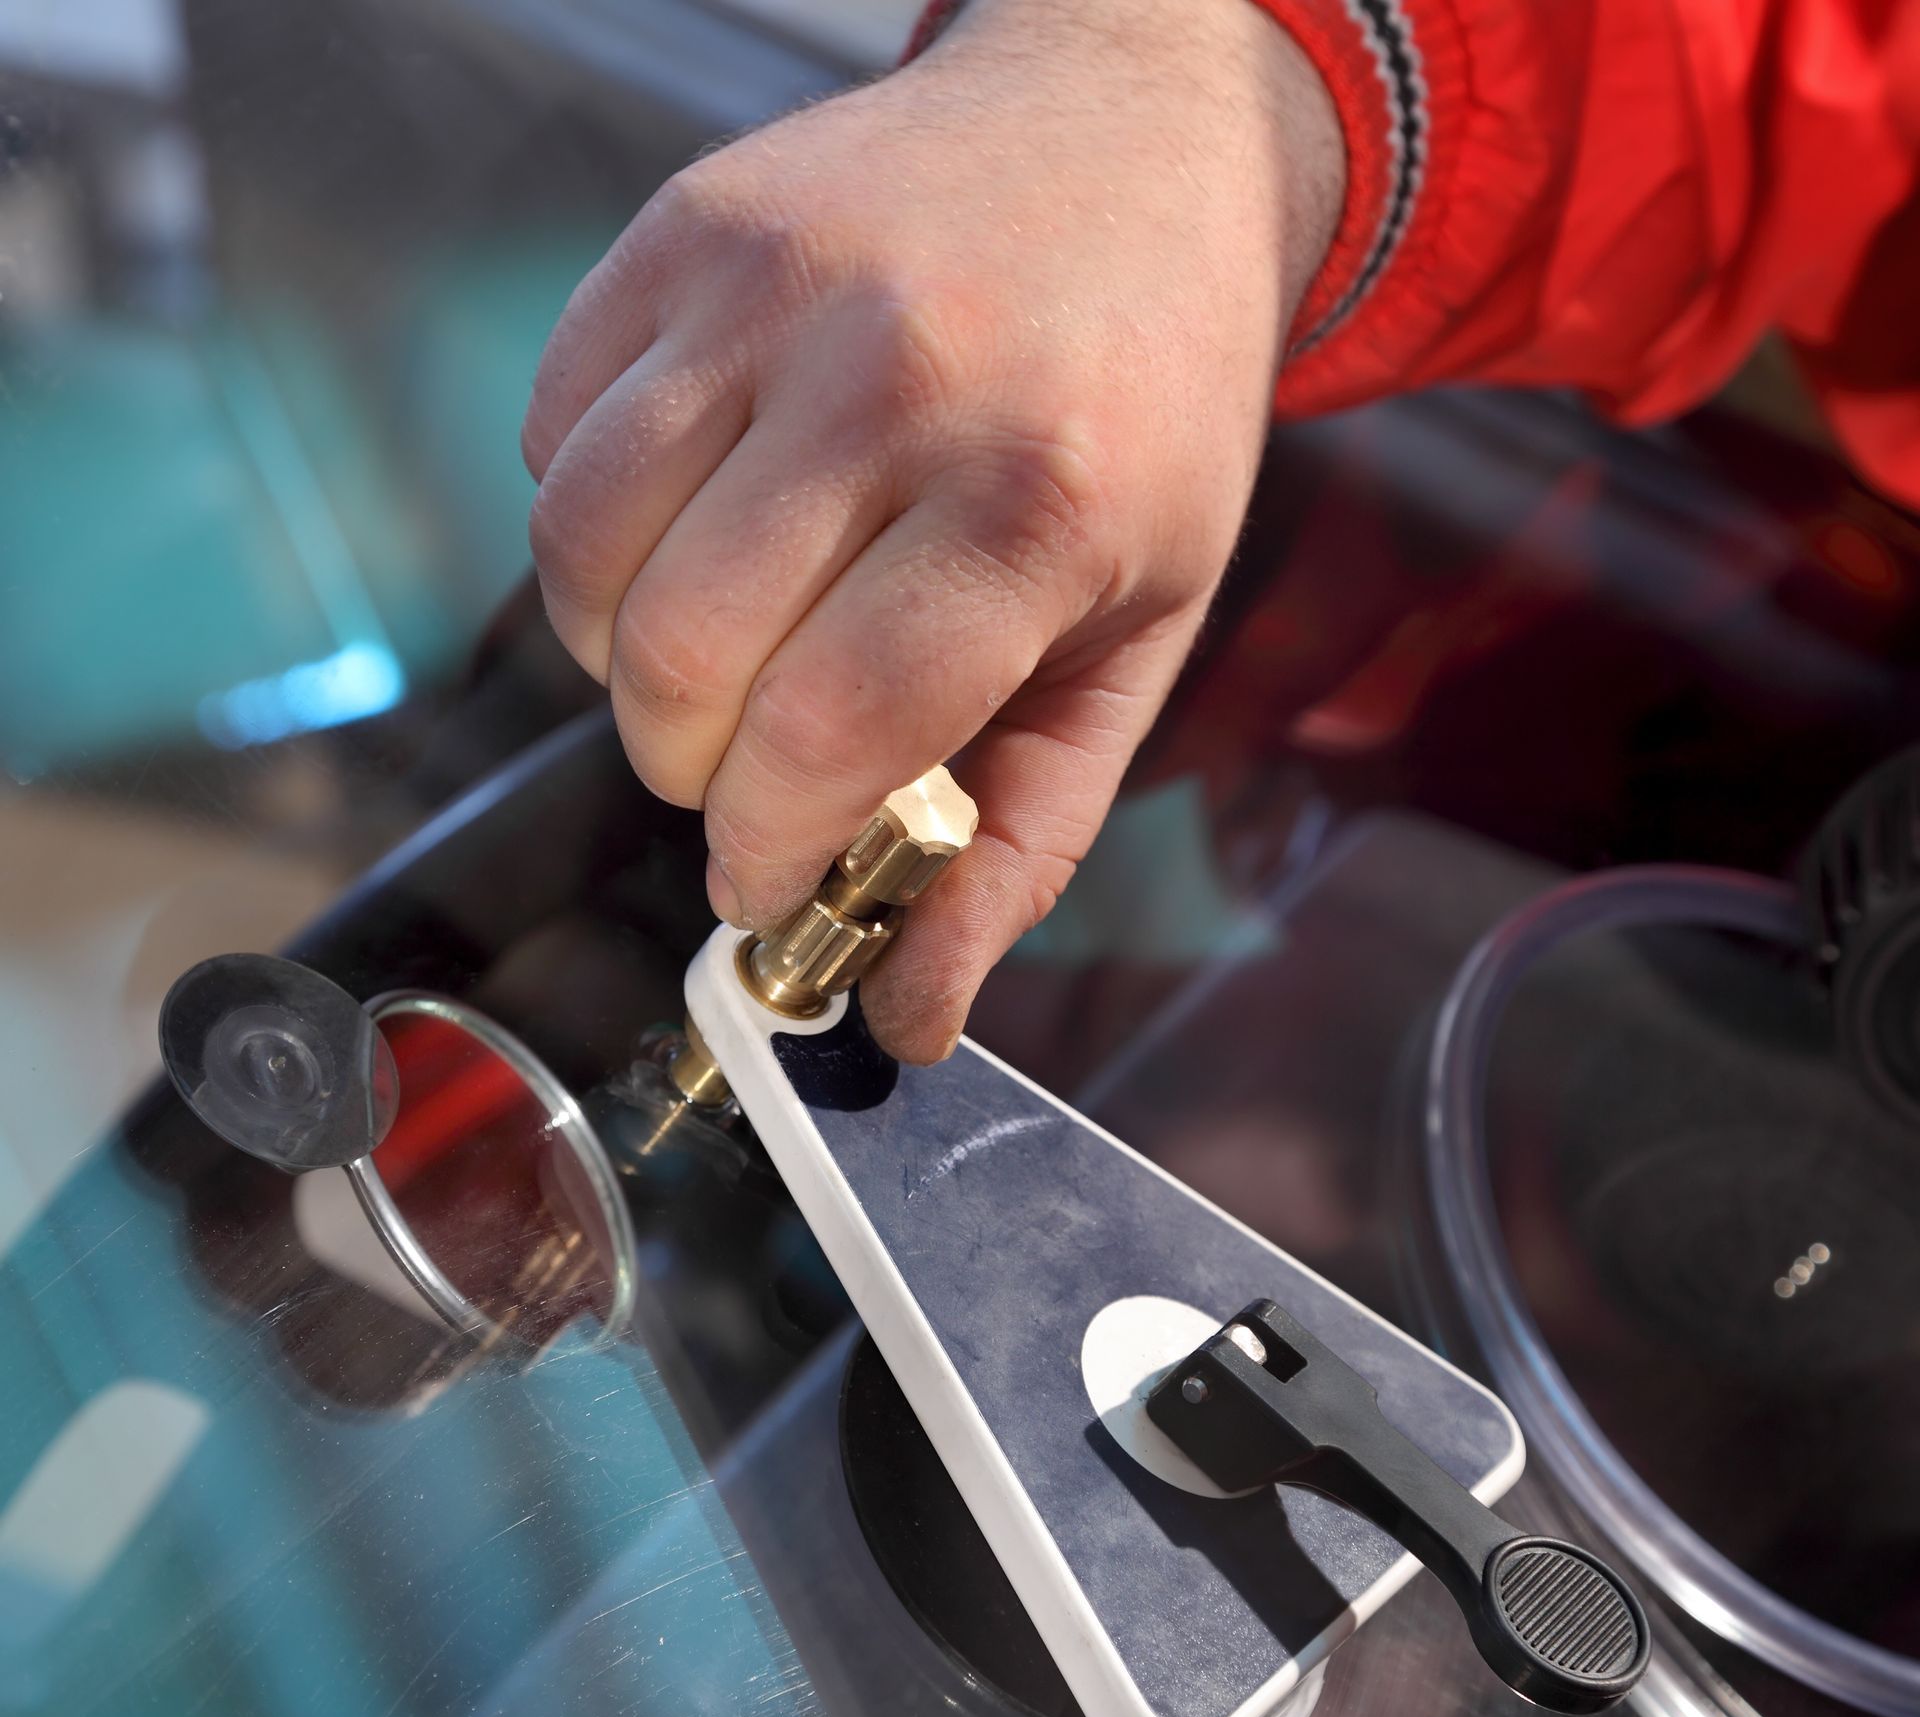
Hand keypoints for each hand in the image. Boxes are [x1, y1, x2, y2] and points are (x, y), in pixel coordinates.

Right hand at [522, 0, 1342, 1059]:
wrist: (1124, 137)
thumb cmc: (1145, 411)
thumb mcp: (1140, 636)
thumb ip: (1024, 837)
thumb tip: (909, 1012)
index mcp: (1036, 500)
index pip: (831, 732)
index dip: (766, 848)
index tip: (762, 879)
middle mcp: (893, 378)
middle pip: (683, 660)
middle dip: (690, 774)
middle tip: (745, 772)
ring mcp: (772, 289)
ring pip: (586, 556)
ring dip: (621, 666)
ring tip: (711, 660)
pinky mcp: (684, 233)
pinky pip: (558, 439)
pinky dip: (594, 533)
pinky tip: (690, 530)